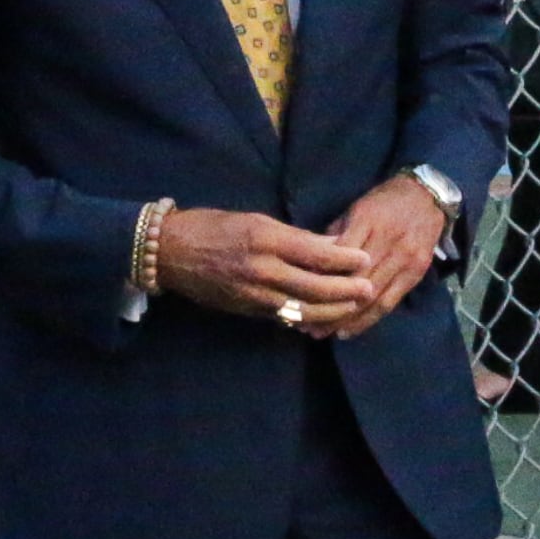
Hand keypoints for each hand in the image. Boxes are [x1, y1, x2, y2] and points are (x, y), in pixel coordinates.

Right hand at [156, 207, 377, 331]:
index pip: (314, 253)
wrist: (170, 253)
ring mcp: (254, 294)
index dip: (344, 259)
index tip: (365, 259)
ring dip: (332, 310)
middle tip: (369, 288)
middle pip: (314, 285)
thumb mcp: (254, 219)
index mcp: (265, 239)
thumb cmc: (212, 227)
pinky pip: (284, 317)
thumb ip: (293, 236)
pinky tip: (324, 318)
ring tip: (353, 307)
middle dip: (345, 290)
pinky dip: (307, 319)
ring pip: (302, 308)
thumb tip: (329, 246)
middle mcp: (261, 269)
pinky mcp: (248, 310)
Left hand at [320, 174, 449, 338]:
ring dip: (346, 320)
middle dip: (329, 308)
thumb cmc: (384, 201)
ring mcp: (405, 260)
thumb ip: (336, 235)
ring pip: (372, 298)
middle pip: (355, 283)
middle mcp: (388, 242)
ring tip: (323, 333)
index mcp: (367, 221)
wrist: (428, 197)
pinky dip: (368, 320)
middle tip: (305, 325)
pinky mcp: (416, 273)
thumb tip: (312, 265)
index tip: (298, 296)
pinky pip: (390, 302)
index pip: (340, 258)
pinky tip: (349, 331)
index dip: (320, 280)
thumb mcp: (356, 208)